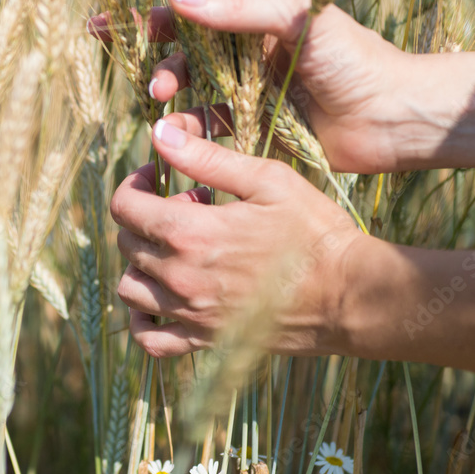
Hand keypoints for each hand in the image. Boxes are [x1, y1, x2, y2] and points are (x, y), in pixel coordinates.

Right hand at [89, 0, 418, 173]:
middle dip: (143, 30)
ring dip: (165, 80)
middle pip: (183, 28)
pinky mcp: (250, 120)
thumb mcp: (297, 17)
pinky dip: (186, 124)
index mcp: (261, 0)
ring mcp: (247, 79)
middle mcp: (248, 38)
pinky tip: (175, 129)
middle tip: (103, 31)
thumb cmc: (354, 57)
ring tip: (158, 93)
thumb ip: (237, 6)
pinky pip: (205, 119)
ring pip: (188, 75)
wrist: (391, 119)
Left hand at [112, 111, 360, 358]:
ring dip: (142, 264)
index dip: (133, 183)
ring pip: (130, 289)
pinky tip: (161, 300)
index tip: (155, 177)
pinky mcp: (206, 342)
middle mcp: (180, 277)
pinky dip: (144, 321)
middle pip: (127, 243)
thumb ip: (206, 157)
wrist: (350, 294)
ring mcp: (191, 314)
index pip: (124, 207)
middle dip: (148, 218)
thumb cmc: (315, 231)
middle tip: (189, 209)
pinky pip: (152, 341)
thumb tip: (159, 132)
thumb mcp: (267, 180)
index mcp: (189, 233)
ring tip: (178, 249)